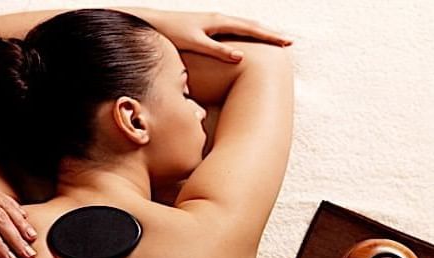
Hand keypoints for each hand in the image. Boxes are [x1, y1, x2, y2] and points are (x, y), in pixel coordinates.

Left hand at [149, 10, 292, 62]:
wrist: (153, 23)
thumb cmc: (171, 33)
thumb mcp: (195, 43)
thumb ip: (217, 50)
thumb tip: (240, 56)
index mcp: (218, 22)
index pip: (251, 29)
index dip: (270, 37)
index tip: (286, 43)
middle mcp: (218, 19)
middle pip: (251, 25)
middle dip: (269, 34)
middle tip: (287, 43)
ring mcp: (213, 22)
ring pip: (243, 26)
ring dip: (259, 33)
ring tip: (272, 41)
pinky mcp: (207, 27)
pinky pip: (233, 30)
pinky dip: (246, 34)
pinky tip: (246, 42)